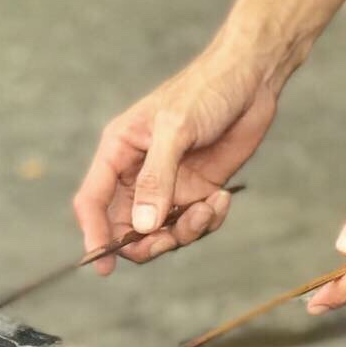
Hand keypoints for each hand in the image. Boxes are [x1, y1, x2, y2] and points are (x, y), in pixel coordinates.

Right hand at [73, 40, 278, 272]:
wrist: (251, 80)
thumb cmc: (206, 92)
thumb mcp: (175, 131)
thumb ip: (157, 179)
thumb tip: (141, 226)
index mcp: (118, 151)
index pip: (93, 202)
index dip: (94, 235)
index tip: (102, 266)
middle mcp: (138, 173)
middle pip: (126, 228)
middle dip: (146, 243)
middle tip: (168, 241)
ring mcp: (169, 186)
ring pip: (162, 233)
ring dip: (185, 233)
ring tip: (208, 208)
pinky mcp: (198, 192)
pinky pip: (194, 225)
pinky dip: (209, 221)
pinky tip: (223, 199)